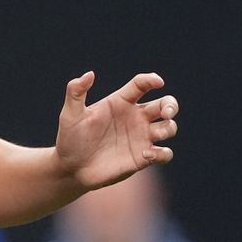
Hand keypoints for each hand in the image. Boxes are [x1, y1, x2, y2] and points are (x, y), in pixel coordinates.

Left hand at [56, 71, 178, 189]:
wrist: (71, 167)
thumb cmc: (70, 138)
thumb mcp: (70, 114)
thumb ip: (76, 92)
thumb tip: (89, 73)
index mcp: (120, 102)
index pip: (141, 85)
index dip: (151, 80)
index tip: (157, 82)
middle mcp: (135, 117)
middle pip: (165, 104)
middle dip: (171, 105)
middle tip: (166, 112)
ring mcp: (141, 138)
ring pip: (169, 127)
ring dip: (168, 128)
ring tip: (155, 134)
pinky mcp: (143, 158)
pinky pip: (164, 154)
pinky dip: (162, 153)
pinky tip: (146, 154)